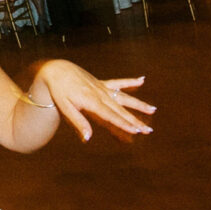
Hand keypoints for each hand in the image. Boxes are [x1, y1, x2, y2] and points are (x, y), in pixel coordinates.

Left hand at [34, 61, 152, 141]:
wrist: (56, 71)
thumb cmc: (59, 92)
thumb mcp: (65, 108)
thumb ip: (78, 122)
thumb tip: (88, 138)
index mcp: (92, 102)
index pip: (111, 116)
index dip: (124, 124)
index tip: (136, 130)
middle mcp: (100, 94)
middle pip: (122, 110)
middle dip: (136, 120)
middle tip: (149, 130)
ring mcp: (102, 88)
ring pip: (124, 98)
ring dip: (139, 104)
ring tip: (153, 109)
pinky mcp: (101, 82)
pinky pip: (118, 82)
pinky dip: (130, 81)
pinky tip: (142, 80)